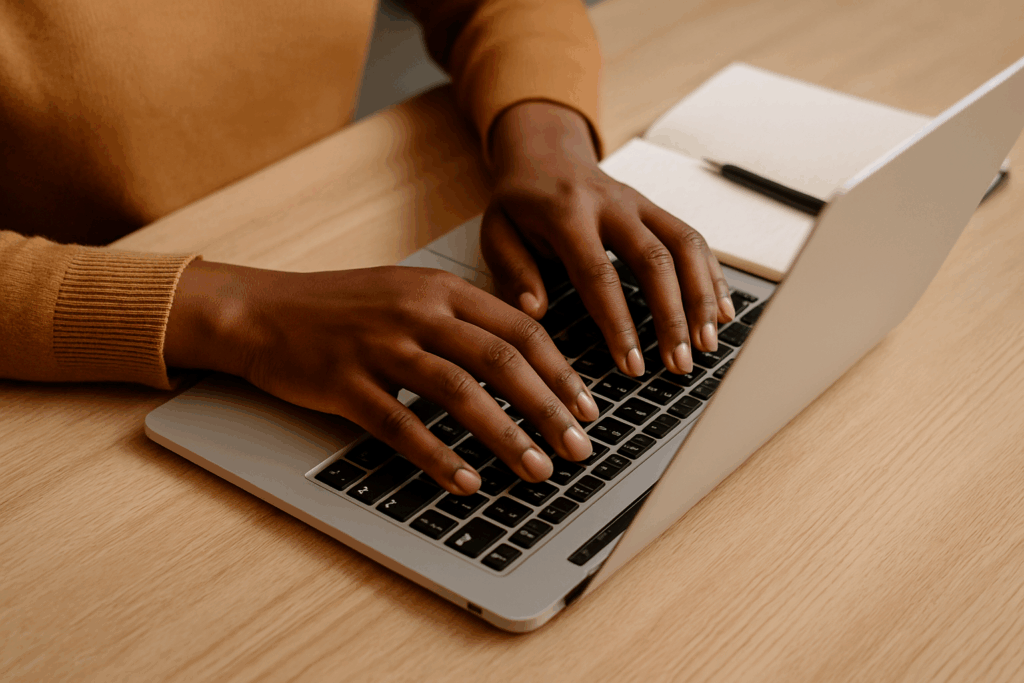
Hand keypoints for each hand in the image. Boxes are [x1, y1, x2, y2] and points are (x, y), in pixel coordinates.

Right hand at [164, 261, 598, 493]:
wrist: (264, 311)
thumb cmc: (342, 308)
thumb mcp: (408, 294)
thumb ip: (462, 318)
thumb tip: (523, 363)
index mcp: (441, 289)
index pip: (521, 330)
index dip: (561, 373)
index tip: (587, 408)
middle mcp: (418, 312)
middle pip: (502, 361)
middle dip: (549, 409)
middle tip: (576, 448)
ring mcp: (381, 347)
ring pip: (460, 393)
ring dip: (506, 436)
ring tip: (536, 470)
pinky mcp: (346, 382)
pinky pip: (402, 425)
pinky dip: (439, 456)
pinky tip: (467, 481)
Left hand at [483, 101, 735, 377]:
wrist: (544, 152)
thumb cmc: (519, 203)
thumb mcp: (497, 232)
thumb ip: (513, 270)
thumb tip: (535, 310)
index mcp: (567, 214)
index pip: (599, 274)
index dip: (619, 323)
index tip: (632, 365)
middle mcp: (612, 204)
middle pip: (655, 259)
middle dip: (673, 316)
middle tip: (681, 363)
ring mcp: (640, 203)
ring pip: (685, 245)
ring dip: (702, 297)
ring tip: (708, 344)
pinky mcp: (656, 208)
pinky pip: (693, 239)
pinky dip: (712, 275)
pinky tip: (722, 312)